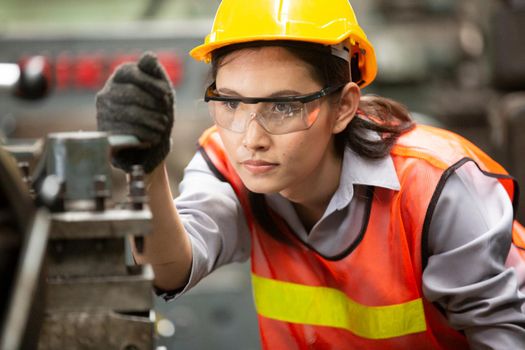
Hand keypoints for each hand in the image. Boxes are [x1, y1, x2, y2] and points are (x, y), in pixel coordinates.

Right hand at [96, 51, 174, 172]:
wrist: (148, 142)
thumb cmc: (155, 110)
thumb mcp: (160, 89)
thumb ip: (154, 72)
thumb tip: (150, 56)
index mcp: (120, 76)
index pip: (132, 73)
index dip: (151, 83)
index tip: (167, 94)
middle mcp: (106, 92)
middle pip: (131, 94)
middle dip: (153, 104)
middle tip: (166, 114)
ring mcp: (103, 112)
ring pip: (129, 113)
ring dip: (152, 120)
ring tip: (162, 126)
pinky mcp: (104, 131)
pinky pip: (125, 130)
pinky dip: (144, 133)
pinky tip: (155, 136)